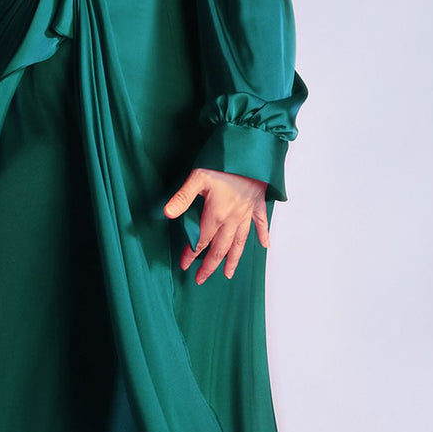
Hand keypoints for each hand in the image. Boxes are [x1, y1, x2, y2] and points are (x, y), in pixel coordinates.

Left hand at [163, 167, 269, 282]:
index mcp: (216, 215)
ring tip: (229, 274)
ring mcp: (247, 213)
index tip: (185, 266)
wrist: (252, 152)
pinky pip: (261, 223)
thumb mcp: (198, 177)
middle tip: (202, 279)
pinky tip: (265, 245)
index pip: (201, 241)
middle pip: (220, 248)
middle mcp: (233, 219)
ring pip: (240, 242)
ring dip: (233, 259)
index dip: (191, 254)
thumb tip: (166, 214)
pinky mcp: (258, 204)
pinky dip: (263, 235)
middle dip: (210, 265)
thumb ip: (182, 198)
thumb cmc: (224, 163)